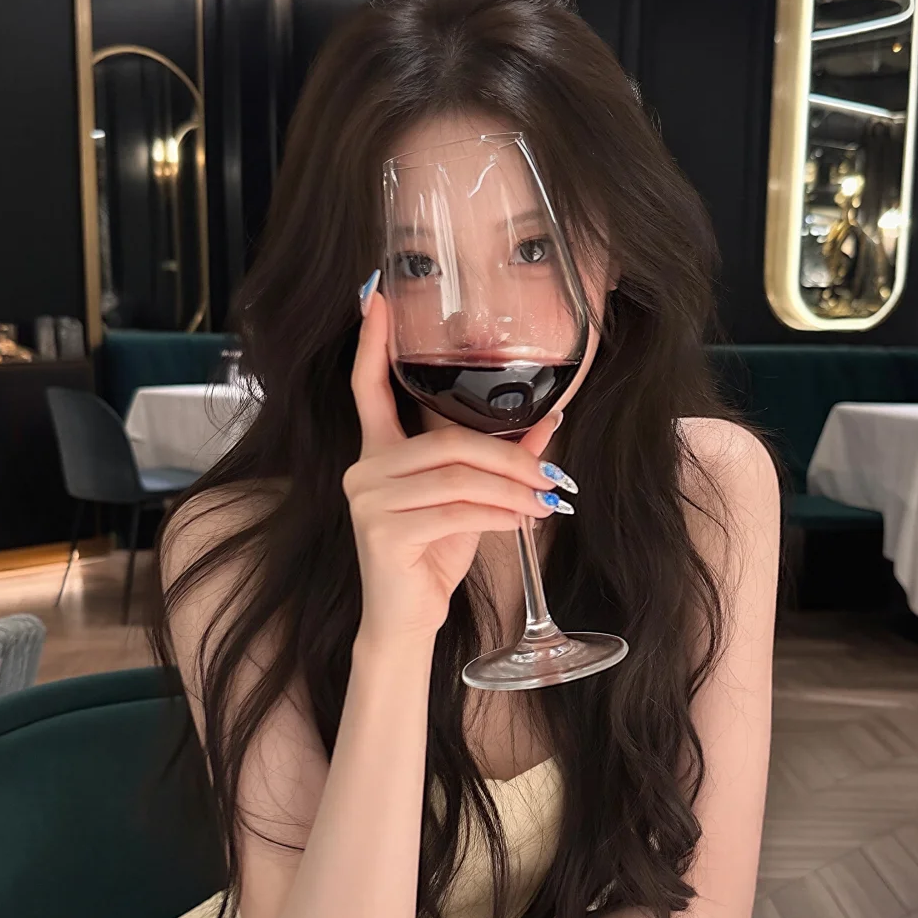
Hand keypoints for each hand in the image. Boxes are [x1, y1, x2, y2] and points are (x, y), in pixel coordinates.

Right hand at [343, 288, 567, 641]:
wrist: (407, 621)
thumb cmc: (432, 557)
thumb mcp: (470, 501)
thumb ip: (500, 459)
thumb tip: (550, 417)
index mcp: (378, 452)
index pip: (369, 387)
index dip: (373, 342)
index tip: (379, 295)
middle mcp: (364, 468)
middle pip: (446, 440)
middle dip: (508, 457)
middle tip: (553, 476)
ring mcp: (368, 500)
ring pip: (456, 476)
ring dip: (513, 489)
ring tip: (549, 501)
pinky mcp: (383, 532)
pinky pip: (455, 511)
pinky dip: (499, 514)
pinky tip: (524, 521)